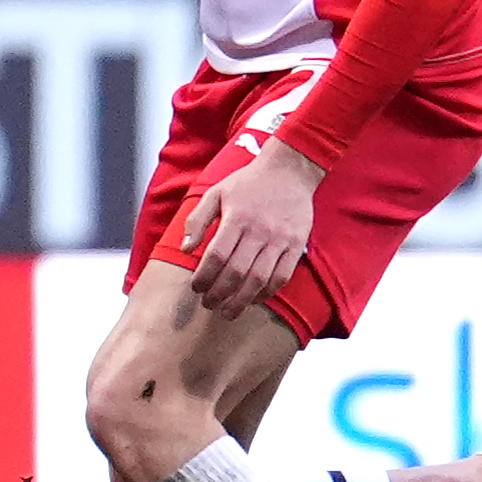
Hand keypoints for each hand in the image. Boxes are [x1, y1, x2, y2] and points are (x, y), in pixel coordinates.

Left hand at [182, 140, 321, 319]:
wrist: (290, 170)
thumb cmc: (248, 183)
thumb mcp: (216, 192)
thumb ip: (197, 220)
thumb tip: (185, 249)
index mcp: (237, 217)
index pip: (217, 256)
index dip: (204, 277)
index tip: (196, 287)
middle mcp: (259, 230)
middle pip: (236, 272)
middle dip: (219, 294)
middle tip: (209, 304)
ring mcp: (280, 239)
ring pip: (259, 279)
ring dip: (241, 300)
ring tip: (227, 311)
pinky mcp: (296, 245)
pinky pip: (282, 277)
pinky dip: (267, 293)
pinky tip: (253, 299)